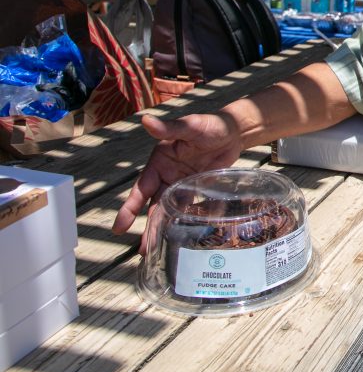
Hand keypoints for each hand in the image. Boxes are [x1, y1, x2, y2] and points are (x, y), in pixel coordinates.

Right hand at [112, 113, 245, 252]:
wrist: (235, 130)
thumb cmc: (209, 124)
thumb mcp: (189, 126)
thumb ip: (169, 128)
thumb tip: (146, 121)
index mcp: (159, 162)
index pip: (141, 188)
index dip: (130, 207)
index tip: (119, 226)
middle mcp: (167, 175)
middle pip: (154, 204)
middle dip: (148, 226)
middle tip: (142, 250)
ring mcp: (183, 183)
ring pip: (170, 208)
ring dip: (165, 227)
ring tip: (158, 249)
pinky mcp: (199, 187)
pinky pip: (194, 207)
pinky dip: (190, 220)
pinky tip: (187, 237)